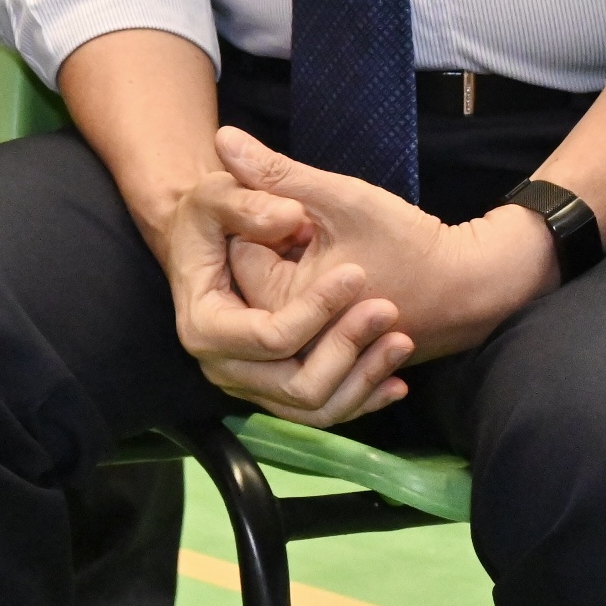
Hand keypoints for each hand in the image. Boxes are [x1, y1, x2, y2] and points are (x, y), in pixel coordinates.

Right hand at [149, 161, 409, 425]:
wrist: (209, 241)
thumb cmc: (213, 217)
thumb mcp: (218, 194)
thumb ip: (248, 201)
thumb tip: (288, 214)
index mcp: (205, 324)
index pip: (268, 337)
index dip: (314, 311)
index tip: (355, 274)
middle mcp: (223, 366)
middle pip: (296, 383)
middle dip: (347, 347)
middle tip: (386, 309)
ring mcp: (252, 385)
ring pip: (317, 406)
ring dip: (364, 377)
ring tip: (400, 340)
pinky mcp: (279, 391)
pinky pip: (325, 411)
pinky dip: (363, 397)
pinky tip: (397, 379)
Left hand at [208, 130, 557, 371]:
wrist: (471, 288)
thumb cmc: (408, 243)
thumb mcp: (339, 198)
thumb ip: (276, 172)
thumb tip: (221, 137)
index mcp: (282, 306)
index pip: (236, 246)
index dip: (266, 215)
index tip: (307, 210)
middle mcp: (289, 338)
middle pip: (249, 270)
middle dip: (275, 238)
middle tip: (319, 228)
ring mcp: (309, 347)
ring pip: (274, 285)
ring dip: (292, 257)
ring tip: (335, 249)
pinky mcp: (327, 348)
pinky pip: (298, 308)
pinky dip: (309, 280)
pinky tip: (341, 266)